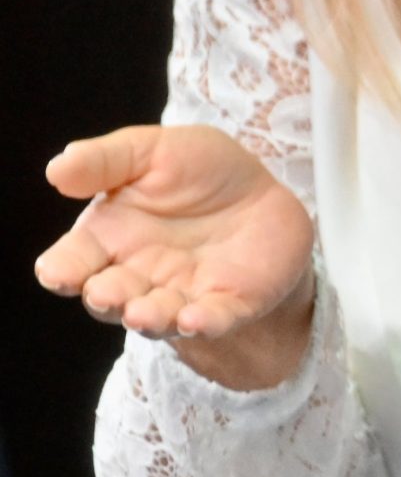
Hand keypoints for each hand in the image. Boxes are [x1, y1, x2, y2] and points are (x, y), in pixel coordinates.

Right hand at [34, 124, 316, 387]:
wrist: (267, 190)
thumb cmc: (200, 172)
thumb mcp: (155, 152)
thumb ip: (106, 160)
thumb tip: (57, 168)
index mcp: (108, 238)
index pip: (71, 263)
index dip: (61, 271)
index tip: (58, 273)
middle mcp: (137, 275)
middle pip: (108, 297)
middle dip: (104, 298)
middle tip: (104, 293)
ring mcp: (182, 294)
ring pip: (156, 318)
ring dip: (148, 318)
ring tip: (142, 313)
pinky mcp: (228, 304)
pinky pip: (214, 321)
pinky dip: (204, 324)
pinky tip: (194, 320)